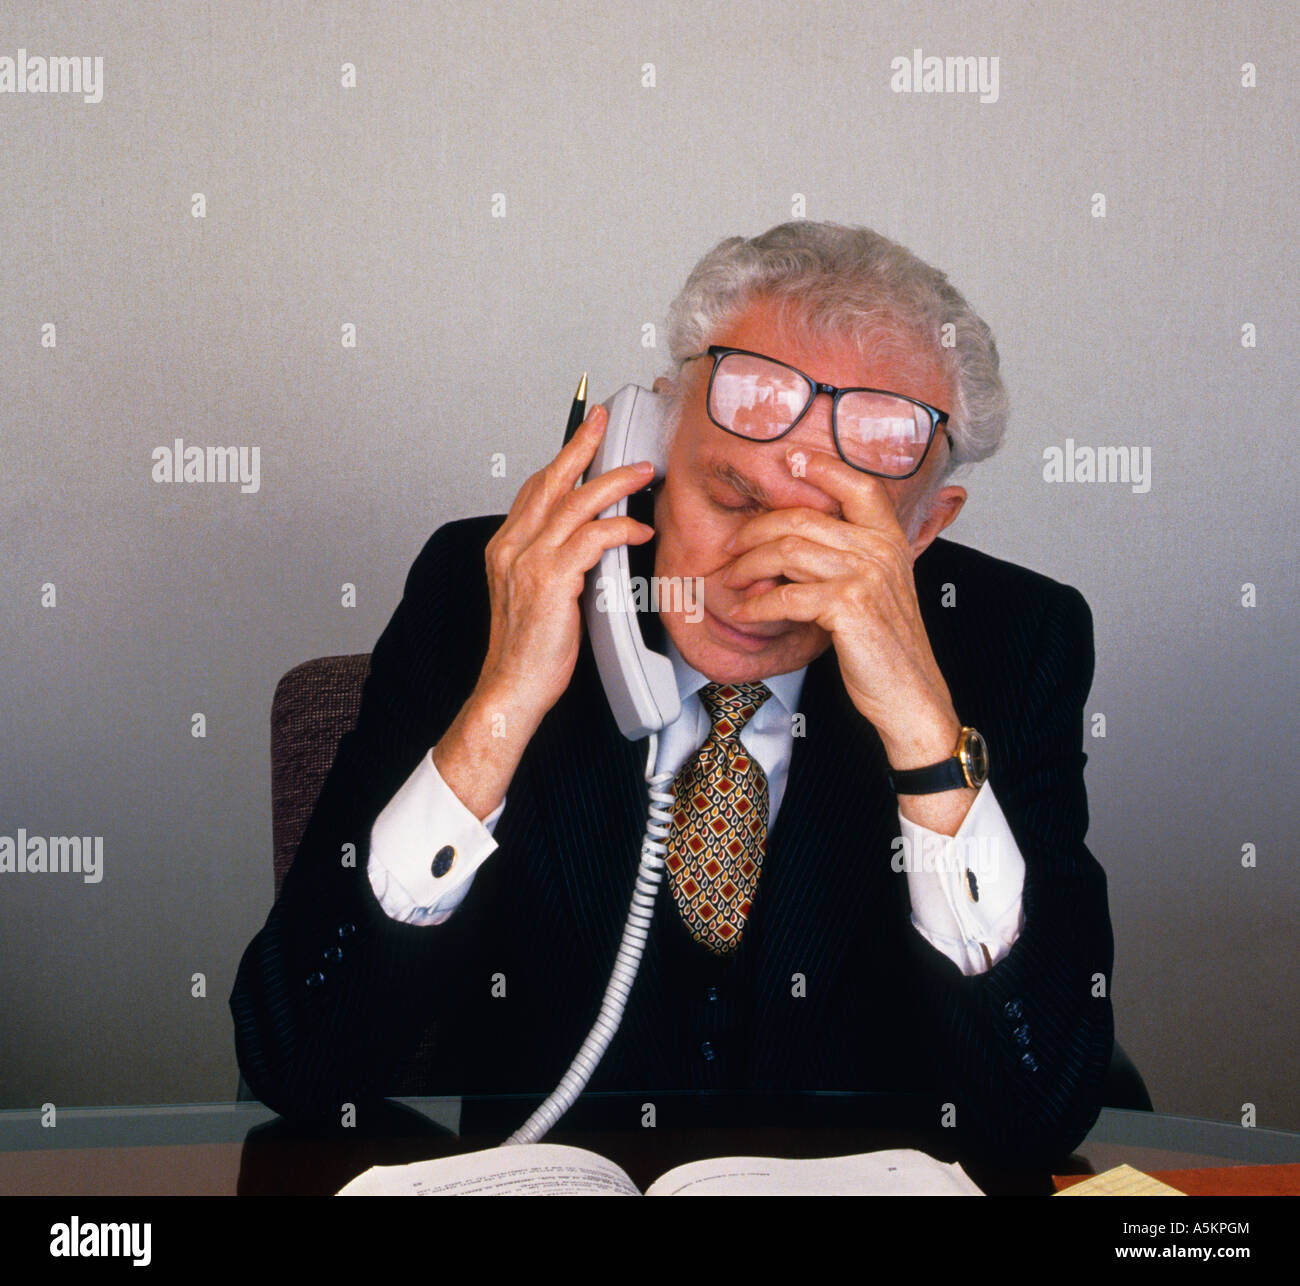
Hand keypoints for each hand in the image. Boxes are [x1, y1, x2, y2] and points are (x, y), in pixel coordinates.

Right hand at [434, 405, 654, 816]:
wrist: (511, 688)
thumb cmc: (529, 651)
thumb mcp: (537, 595)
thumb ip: (556, 561)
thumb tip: (589, 541)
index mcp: (505, 547)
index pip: (535, 488)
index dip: (562, 459)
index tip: (584, 434)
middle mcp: (511, 546)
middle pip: (551, 481)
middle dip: (582, 446)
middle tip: (606, 420)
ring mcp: (528, 561)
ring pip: (575, 503)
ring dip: (613, 482)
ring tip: (642, 472)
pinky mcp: (550, 580)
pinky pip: (590, 539)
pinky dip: (618, 528)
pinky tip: (637, 530)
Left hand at [721, 447, 960, 775]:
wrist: (911, 696)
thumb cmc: (888, 648)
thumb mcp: (878, 590)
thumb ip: (848, 559)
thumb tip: (792, 544)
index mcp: (891, 540)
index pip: (858, 485)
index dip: (822, 468)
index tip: (788, 461)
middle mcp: (881, 550)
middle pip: (802, 518)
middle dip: (756, 529)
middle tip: (733, 545)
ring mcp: (866, 576)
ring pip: (787, 552)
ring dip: (749, 567)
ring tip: (733, 581)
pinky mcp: (848, 606)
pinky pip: (786, 595)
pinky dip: (758, 605)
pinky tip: (746, 612)